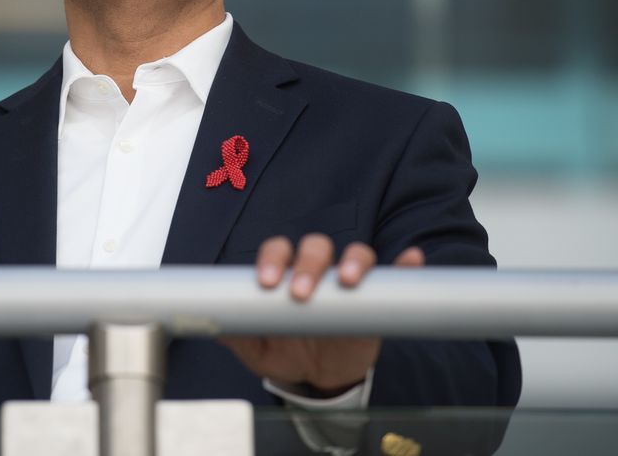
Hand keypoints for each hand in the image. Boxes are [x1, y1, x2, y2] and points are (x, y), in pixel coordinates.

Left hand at [221, 234, 424, 395]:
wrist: (318, 376)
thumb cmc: (285, 350)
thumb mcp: (257, 349)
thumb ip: (236, 334)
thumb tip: (213, 324)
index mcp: (285, 273)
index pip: (278, 250)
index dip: (272, 259)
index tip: (267, 283)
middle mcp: (317, 269)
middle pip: (315, 247)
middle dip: (308, 263)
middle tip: (301, 292)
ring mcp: (349, 280)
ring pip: (355, 253)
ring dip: (354, 260)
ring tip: (348, 280)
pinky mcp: (378, 296)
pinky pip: (395, 273)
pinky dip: (405, 263)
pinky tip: (410, 259)